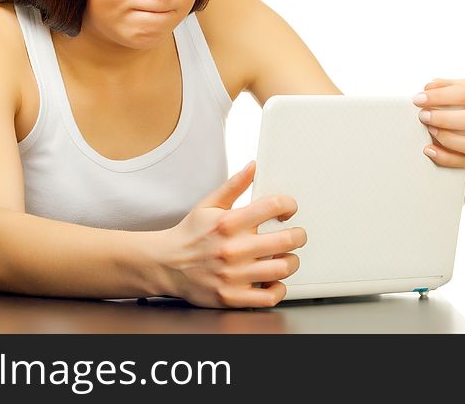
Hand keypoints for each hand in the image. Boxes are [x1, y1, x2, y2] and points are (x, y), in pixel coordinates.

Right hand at [154, 161, 306, 308]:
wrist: (165, 264)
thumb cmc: (189, 234)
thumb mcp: (208, 204)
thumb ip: (234, 185)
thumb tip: (253, 167)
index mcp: (228, 222)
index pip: (273, 206)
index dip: (288, 205)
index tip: (288, 209)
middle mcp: (233, 248)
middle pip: (287, 240)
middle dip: (299, 235)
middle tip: (296, 235)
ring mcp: (233, 275)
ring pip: (283, 268)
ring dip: (291, 261)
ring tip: (286, 257)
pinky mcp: (232, 296)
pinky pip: (269, 296)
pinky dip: (279, 288)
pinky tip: (273, 280)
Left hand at [412, 78, 464, 166]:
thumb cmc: (464, 104)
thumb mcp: (456, 90)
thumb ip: (443, 87)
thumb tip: (429, 87)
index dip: (440, 96)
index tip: (418, 99)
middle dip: (443, 119)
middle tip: (423, 116)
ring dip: (447, 139)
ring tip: (429, 132)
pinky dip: (448, 158)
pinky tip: (431, 151)